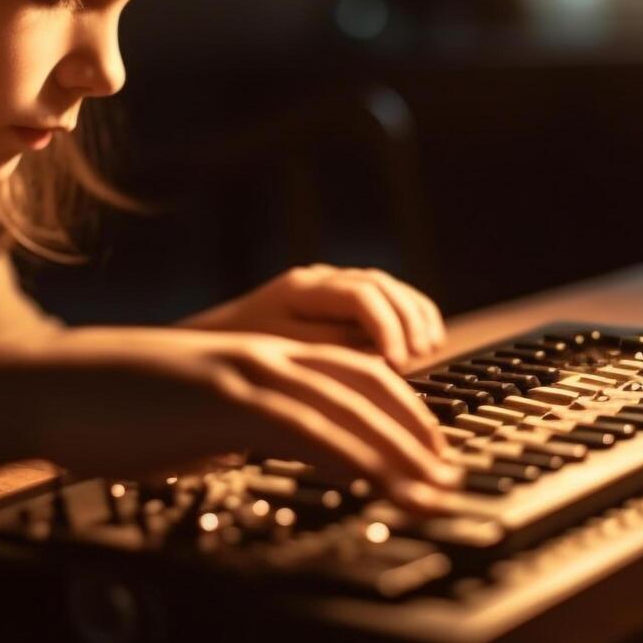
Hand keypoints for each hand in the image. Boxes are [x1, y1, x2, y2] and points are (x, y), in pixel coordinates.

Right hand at [0, 327, 460, 509]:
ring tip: (431, 492)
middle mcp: (265, 354)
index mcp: (258, 353)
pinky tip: (377, 486)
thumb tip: (253, 453)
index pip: (351, 372)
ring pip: (348, 407)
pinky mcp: (227, 402)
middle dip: (415, 432)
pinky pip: (307, 431)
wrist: (56, 387)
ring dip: (398, 453)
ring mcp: (248, 374)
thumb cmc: (114, 407)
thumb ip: (233, 426)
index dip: (398, 409)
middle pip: (367, 385)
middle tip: (447, 477)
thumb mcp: (191, 412)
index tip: (425, 451)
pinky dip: (353, 459)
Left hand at [178, 265, 445, 369]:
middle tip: (419, 358)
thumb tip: (379, 352)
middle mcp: (320, 280)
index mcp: (302, 289)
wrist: (212, 343)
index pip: (359, 294)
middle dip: (406, 321)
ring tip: (430, 349)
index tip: (397, 362)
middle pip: (379, 285)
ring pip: (388, 287)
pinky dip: (410, 317)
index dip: (386, 326)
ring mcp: (332, 287)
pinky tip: (426, 341)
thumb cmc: (241, 353)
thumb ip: (329, 349)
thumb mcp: (281, 356)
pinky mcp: (341, 302)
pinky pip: (386, 299)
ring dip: (414, 316)